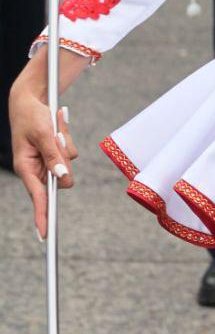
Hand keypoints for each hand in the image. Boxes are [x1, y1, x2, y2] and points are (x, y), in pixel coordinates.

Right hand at [10, 48, 85, 237]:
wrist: (30, 98)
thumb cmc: (31, 115)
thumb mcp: (42, 133)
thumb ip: (54, 156)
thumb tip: (63, 178)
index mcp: (26, 167)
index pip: (38, 197)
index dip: (42, 216)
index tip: (44, 235)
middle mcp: (37, 168)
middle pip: (61, 177)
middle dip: (63, 157)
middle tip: (54, 135)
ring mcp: (47, 161)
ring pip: (68, 162)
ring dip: (64, 142)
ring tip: (52, 125)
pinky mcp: (56, 153)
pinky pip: (71, 151)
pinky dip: (66, 136)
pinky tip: (57, 123)